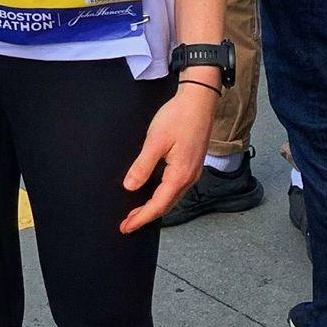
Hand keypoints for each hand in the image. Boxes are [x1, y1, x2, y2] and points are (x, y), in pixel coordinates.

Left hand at [120, 82, 217, 232]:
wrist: (199, 99)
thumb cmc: (179, 116)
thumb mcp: (155, 141)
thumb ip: (142, 166)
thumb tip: (130, 187)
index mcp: (180, 175)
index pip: (158, 205)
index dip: (141, 217)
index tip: (127, 226)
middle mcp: (189, 177)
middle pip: (166, 205)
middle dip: (146, 216)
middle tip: (128, 224)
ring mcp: (193, 171)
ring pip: (172, 198)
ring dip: (155, 207)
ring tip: (137, 212)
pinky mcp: (192, 164)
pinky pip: (176, 188)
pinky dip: (163, 196)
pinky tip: (154, 193)